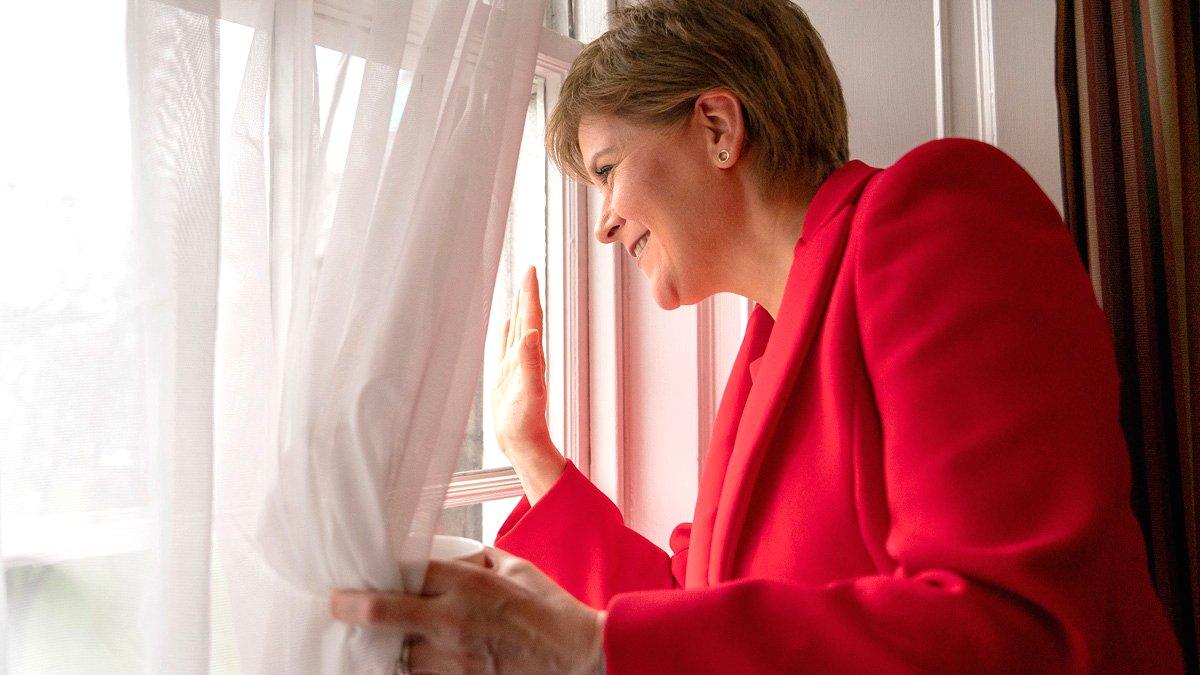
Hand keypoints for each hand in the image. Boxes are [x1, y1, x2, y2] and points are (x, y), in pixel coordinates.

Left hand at [330, 547, 604, 673]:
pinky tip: (399, 664)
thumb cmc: (551, 612)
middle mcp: (454, 621)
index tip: (359, 573)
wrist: (579, 659)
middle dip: (353, 608)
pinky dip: (407, 671)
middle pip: (385, 613)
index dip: (377, 571)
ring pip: (395, 654)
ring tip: (365, 641)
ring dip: (381, 647)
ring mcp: (454, 660)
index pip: (406, 571)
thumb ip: (477, 561)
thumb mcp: (516, 569)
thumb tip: (449, 558)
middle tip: (336, 605)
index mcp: (468, 584)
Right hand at [489, 266, 565, 500]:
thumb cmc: (526, 422)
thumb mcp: (529, 391)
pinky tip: (506, 322)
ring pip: (517, 327)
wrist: (521, 442)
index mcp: (531, 355)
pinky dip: (505, 330)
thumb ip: (530, 363)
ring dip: (518, 307)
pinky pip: (504, 345)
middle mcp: (524, 356)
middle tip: (528, 270)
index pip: (531, 317)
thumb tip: (530, 333)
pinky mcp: (504, 374)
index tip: (530, 269)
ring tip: (519, 289)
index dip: (530, 293)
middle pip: (526, 317)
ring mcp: (514, 364)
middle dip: (526, 293)